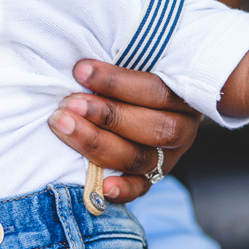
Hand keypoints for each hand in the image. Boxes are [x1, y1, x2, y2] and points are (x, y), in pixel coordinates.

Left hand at [49, 60, 200, 203]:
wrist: (148, 98)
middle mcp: (181, 128)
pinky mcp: (153, 177)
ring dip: (99, 143)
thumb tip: (84, 62)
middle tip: (70, 104)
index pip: (155, 90)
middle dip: (107, 115)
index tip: (80, 70)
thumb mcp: (139, 60)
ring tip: (64, 126)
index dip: (116, 82)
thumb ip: (122, 59)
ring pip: (141, 158)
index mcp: (183, 95)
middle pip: (153, 128)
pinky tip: (103, 185)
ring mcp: (168, 156)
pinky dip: (123, 189)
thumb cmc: (136, 71)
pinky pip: (142, 188)